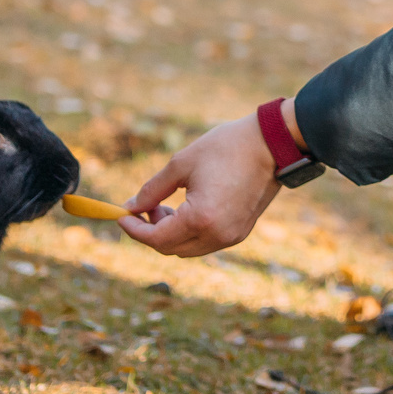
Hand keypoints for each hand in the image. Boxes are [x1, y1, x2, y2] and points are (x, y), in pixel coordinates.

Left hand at [120, 111, 284, 257]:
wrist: (271, 144)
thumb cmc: (225, 147)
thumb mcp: (181, 164)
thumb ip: (152, 190)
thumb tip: (131, 207)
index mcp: (201, 218)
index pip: (157, 239)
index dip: (135, 231)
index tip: (122, 217)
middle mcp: (217, 235)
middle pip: (171, 249)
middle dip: (151, 232)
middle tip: (143, 207)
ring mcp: (232, 237)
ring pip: (188, 249)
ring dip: (170, 234)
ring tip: (164, 207)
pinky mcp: (241, 232)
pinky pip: (205, 242)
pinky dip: (189, 233)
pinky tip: (185, 209)